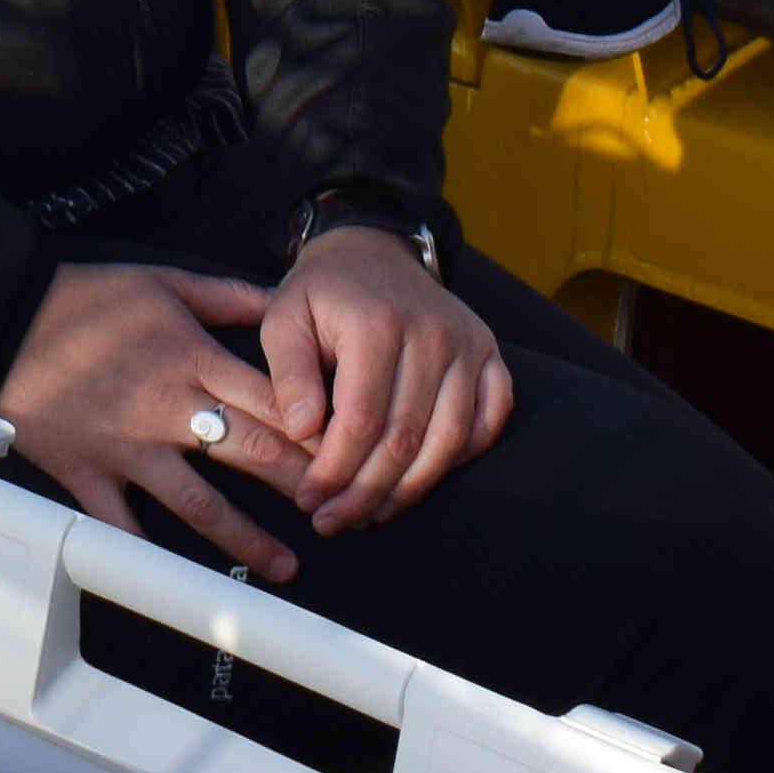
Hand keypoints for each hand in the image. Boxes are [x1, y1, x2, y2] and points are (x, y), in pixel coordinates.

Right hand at [0, 260, 309, 576]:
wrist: (3, 317)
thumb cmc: (81, 296)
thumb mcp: (162, 281)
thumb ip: (226, 295)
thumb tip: (279, 301)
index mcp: (191, 359)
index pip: (272, 400)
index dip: (316, 429)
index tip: (348, 451)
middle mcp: (167, 409)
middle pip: (249, 453)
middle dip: (300, 485)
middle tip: (338, 512)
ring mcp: (127, 449)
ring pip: (198, 504)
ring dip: (246, 539)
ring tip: (286, 567)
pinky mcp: (87, 475)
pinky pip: (122, 527)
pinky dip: (148, 558)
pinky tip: (180, 587)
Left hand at [256, 229, 510, 530]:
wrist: (373, 250)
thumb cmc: (322, 294)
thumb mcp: (283, 318)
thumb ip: (287, 374)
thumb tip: (304, 432)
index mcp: (376, 323)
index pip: (359, 421)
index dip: (334, 471)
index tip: (309, 500)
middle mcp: (431, 333)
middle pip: (404, 439)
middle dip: (365, 493)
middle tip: (334, 522)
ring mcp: (468, 344)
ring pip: (448, 441)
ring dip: (409, 491)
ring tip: (371, 514)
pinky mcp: (489, 353)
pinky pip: (489, 420)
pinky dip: (459, 458)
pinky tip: (420, 478)